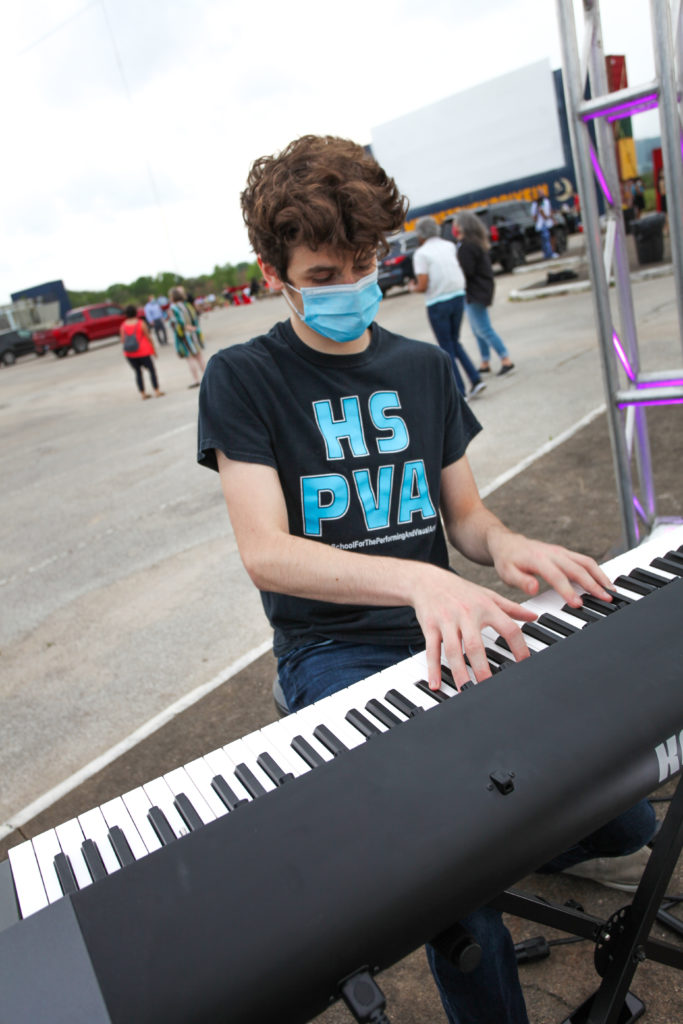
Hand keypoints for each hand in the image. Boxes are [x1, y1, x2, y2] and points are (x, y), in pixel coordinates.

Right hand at [411, 564, 535, 691]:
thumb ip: (511, 607)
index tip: (524, 664)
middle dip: (482, 667)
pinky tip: (436, 683)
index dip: (519, 647)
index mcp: (485, 607)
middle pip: (475, 644)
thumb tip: (533, 616)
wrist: (426, 580)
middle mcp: (466, 614)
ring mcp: (446, 621)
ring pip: (453, 650)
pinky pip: (431, 650)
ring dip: (459, 672)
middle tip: (488, 685)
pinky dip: (433, 668)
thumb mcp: (487, 595)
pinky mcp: (429, 626)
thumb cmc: (460, 590)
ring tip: (465, 690)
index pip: (508, 628)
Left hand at [487, 530, 611, 608]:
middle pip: (577, 568)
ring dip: (600, 576)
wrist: (508, 544)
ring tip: (611, 592)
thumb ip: (520, 581)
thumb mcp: (507, 573)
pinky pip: (585, 561)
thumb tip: (534, 588)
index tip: (578, 604)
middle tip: (606, 599)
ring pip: (586, 562)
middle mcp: (553, 553)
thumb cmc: (508, 560)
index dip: (568, 590)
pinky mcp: (566, 553)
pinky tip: (604, 583)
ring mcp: (562, 552)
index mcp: (538, 559)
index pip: (557, 576)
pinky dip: (598, 571)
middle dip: (593, 584)